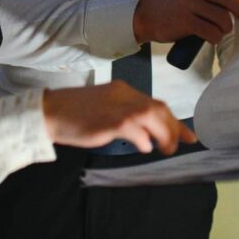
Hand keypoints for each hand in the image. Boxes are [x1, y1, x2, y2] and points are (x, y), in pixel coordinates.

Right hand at [41, 81, 196, 154]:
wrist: (50, 111)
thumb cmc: (74, 113)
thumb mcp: (104, 108)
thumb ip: (125, 114)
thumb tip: (147, 133)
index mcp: (122, 90)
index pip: (156, 103)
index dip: (175, 120)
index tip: (188, 135)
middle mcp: (123, 94)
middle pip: (160, 108)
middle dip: (174, 128)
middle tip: (178, 146)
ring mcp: (116, 106)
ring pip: (152, 115)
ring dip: (164, 134)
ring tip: (165, 149)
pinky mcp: (109, 120)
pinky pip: (135, 128)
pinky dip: (143, 139)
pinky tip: (143, 147)